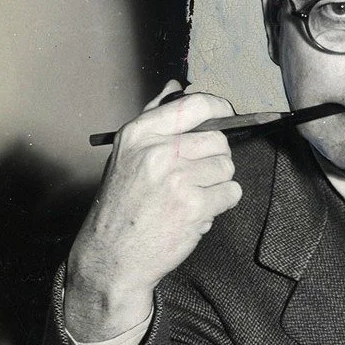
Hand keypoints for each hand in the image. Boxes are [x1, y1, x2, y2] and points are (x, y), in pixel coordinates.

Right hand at [64, 81, 241, 340]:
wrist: (113, 256)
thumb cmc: (121, 205)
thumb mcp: (128, 154)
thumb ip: (155, 118)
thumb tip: (178, 87)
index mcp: (140, 133)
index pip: (194, 105)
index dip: (218, 107)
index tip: (226, 113)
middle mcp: (159, 151)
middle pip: (218, 139)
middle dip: (214, 158)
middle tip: (197, 175)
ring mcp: (178, 178)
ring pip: (227, 166)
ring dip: (217, 182)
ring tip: (193, 195)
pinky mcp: (195, 205)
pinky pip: (231, 192)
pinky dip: (221, 203)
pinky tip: (199, 210)